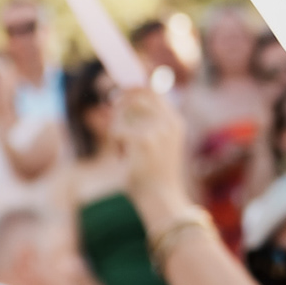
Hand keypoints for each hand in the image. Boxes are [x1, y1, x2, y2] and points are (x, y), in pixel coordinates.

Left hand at [110, 86, 195, 220]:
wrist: (160, 197)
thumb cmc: (153, 173)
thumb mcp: (155, 143)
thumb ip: (144, 121)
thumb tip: (122, 99)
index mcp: (174, 121)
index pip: (152, 91)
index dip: (133, 87)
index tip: (118, 90)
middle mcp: (169, 121)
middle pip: (136, 94)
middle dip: (120, 102)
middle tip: (111, 110)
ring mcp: (158, 129)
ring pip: (124, 113)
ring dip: (118, 129)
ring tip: (124, 149)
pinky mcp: (144, 139)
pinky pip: (118, 130)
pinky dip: (116, 144)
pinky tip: (123, 158)